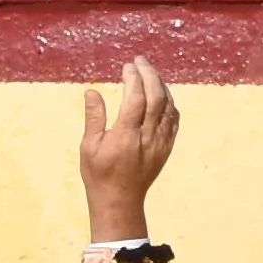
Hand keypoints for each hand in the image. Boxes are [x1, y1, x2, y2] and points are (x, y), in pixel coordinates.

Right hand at [75, 57, 173, 230]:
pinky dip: (169, 102)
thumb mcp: (89, 147)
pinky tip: (161, 93)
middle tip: (140, 61)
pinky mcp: (167, 147)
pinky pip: (174, 119)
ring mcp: (160, 142)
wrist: (120, 201)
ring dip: (161, 85)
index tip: (127, 66)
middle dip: (149, 74)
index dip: (133, 78)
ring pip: (168, 106)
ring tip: (150, 73)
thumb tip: (91, 91)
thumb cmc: (99, 175)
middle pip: (156, 97)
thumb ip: (94, 117)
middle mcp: (146, 137)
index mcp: (125, 136)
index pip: (135, 98)